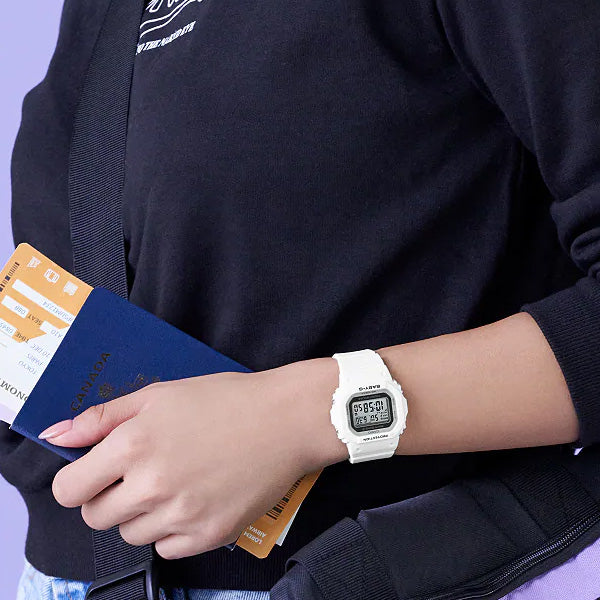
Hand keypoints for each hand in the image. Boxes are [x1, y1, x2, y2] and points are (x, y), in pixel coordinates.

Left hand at [44, 359, 344, 558]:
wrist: (283, 420)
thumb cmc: (224, 400)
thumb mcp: (159, 395)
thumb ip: (102, 417)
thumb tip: (56, 434)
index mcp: (133, 446)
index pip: (68, 490)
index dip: (78, 481)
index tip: (95, 473)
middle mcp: (151, 486)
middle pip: (96, 518)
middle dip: (108, 497)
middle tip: (140, 473)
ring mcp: (181, 516)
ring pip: (131, 534)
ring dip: (143, 513)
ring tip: (175, 482)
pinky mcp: (208, 536)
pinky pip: (166, 548)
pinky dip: (172, 529)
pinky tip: (194, 499)